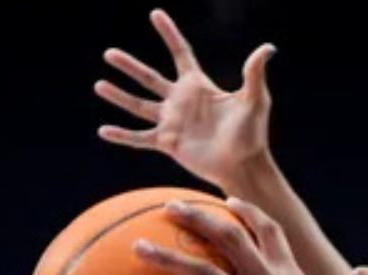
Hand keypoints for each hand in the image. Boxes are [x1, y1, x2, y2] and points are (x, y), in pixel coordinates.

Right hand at [96, 9, 274, 190]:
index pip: (180, 53)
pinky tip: (103, 131)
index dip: (169, 34)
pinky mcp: (168, 143)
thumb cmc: (252, 134)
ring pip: (139, 105)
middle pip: (149, 78)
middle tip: (109, 53)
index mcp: (198, 86)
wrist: (244, 166)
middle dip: (129, 66)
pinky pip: (140, 138)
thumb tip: (268, 48)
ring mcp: (172, 122)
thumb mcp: (255, 100)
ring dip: (119, 96)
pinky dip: (122, 135)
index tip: (155, 13)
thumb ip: (255, 73)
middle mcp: (181, 101)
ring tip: (99, 85)